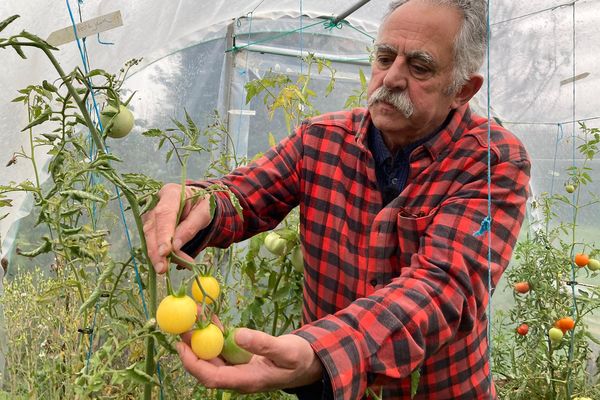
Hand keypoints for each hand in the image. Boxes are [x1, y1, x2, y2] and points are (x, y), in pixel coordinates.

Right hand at [142, 183, 211, 272]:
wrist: (195, 201)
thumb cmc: (201, 204)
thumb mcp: (205, 212)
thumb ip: (191, 226)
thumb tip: (176, 245)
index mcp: (171, 193)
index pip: (164, 214)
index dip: (164, 233)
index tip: (166, 251)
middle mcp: (156, 203)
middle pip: (152, 228)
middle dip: (156, 250)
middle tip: (162, 269)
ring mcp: (150, 215)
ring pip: (148, 237)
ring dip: (156, 256)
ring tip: (165, 270)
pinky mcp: (149, 226)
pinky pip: (152, 242)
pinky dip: (159, 255)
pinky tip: (166, 265)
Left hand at [177, 328, 323, 392]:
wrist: (310, 364)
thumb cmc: (300, 360)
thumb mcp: (286, 351)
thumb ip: (263, 344)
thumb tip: (238, 335)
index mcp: (247, 381)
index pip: (211, 377)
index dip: (193, 363)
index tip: (181, 345)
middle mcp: (238, 377)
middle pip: (207, 366)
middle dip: (192, 346)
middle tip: (182, 324)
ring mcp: (239, 368)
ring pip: (213, 355)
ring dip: (202, 338)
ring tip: (193, 316)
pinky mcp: (242, 359)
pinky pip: (223, 348)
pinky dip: (215, 334)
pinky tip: (210, 318)